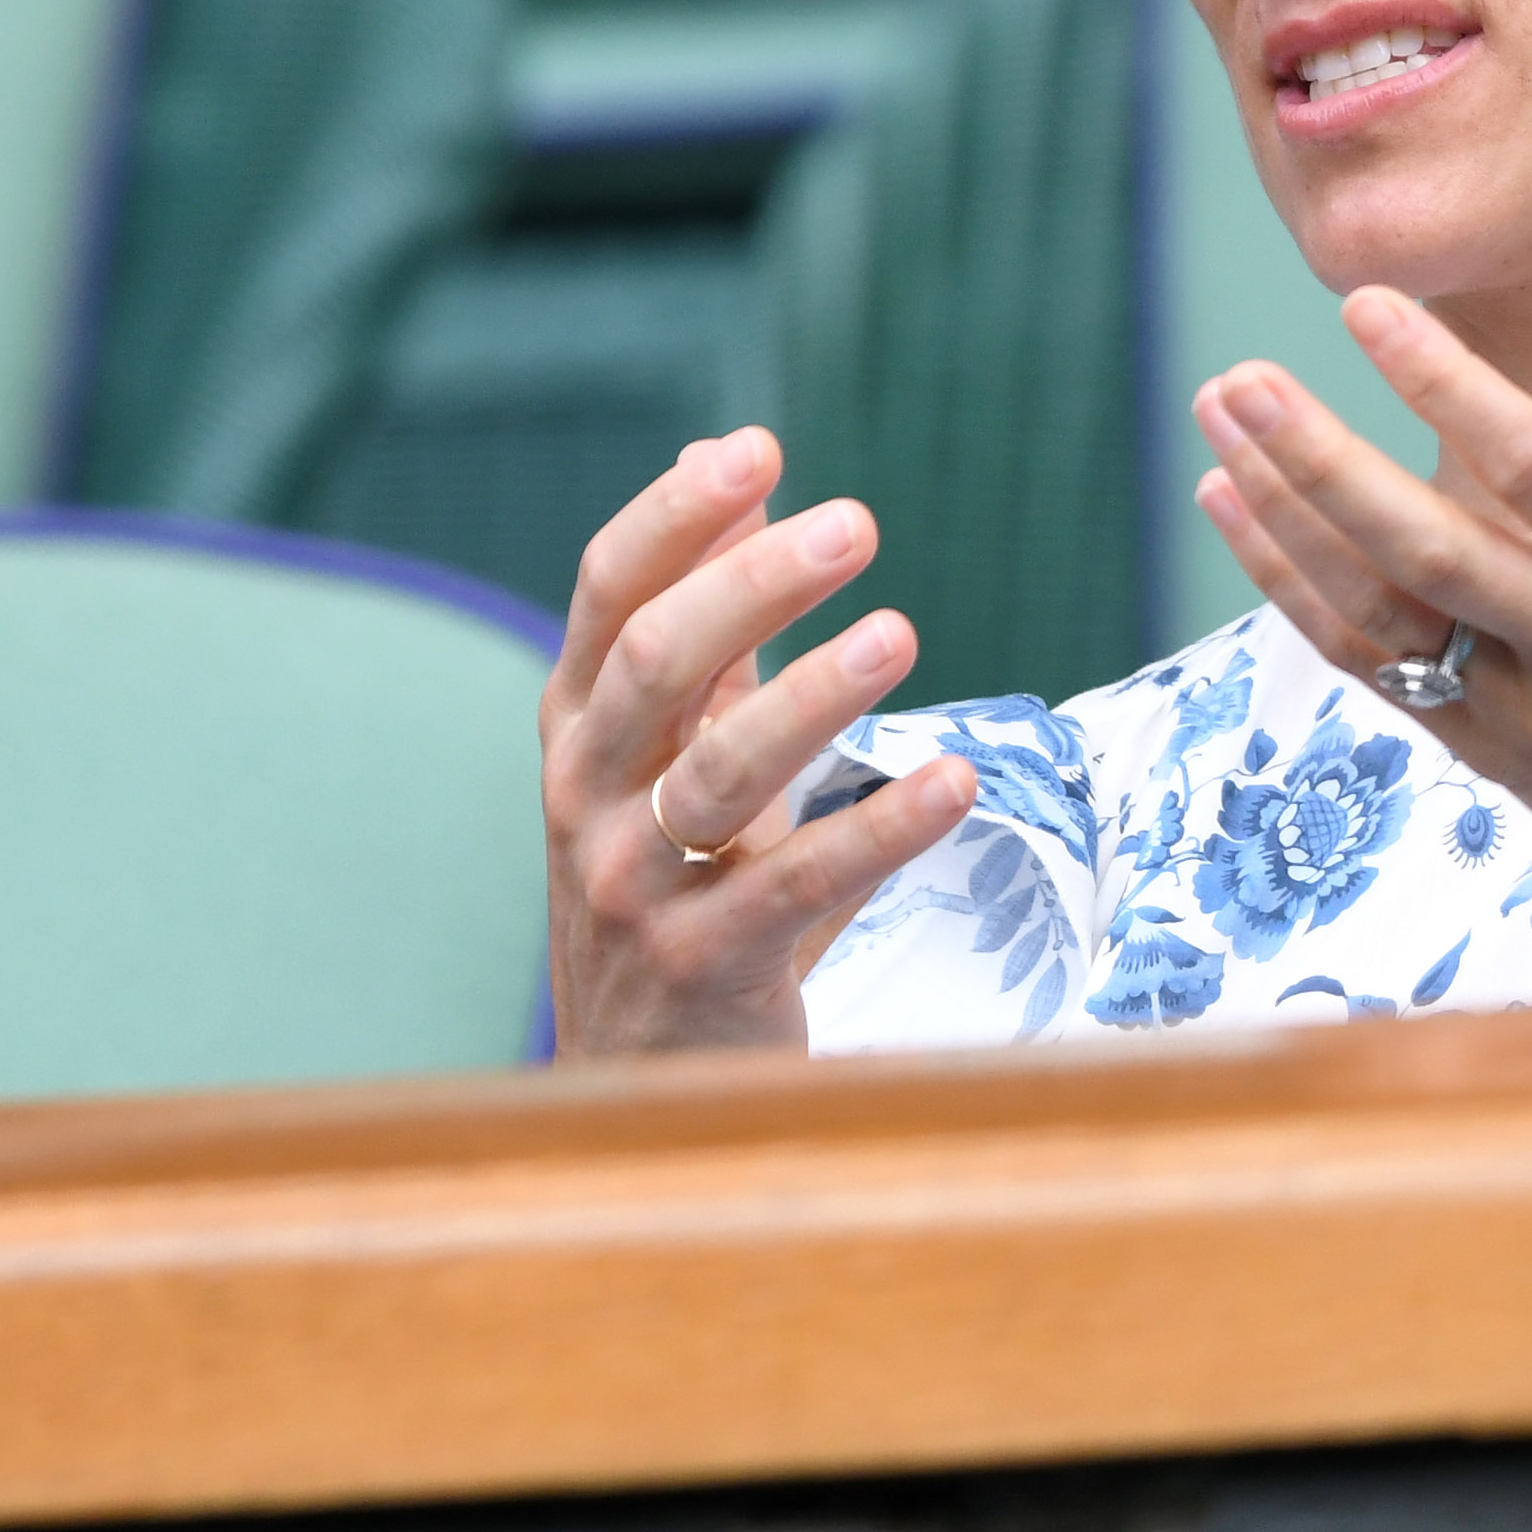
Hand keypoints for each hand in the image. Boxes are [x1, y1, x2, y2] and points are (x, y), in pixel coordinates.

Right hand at [540, 429, 973, 1053]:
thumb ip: (712, 625)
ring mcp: (632, 885)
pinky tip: (955, 782)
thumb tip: (740, 465)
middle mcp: (585, 796)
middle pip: (656, 663)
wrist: (640, 1084)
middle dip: (754, 583)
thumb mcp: (673, 753)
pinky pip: (796, 886)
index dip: (676, 517)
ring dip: (812, 695)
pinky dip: (878, 830)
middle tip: (856, 523)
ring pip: (717, 771)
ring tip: (899, 634)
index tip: (760, 448)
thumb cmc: (673, 884)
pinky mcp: (701, 966)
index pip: (606, 594)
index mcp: (576, 726)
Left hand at [1190, 268, 1531, 983]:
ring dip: (1282, 517)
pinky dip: (1290, 586)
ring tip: (1216, 421)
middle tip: (1243, 378)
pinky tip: (1232, 506)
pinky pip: (1365, 663)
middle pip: (1428, 550)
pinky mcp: (1479, 744)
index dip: (1449, 388)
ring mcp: (1520, 704)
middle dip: (1322, 464)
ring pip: (1377, 612)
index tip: (1367, 304)